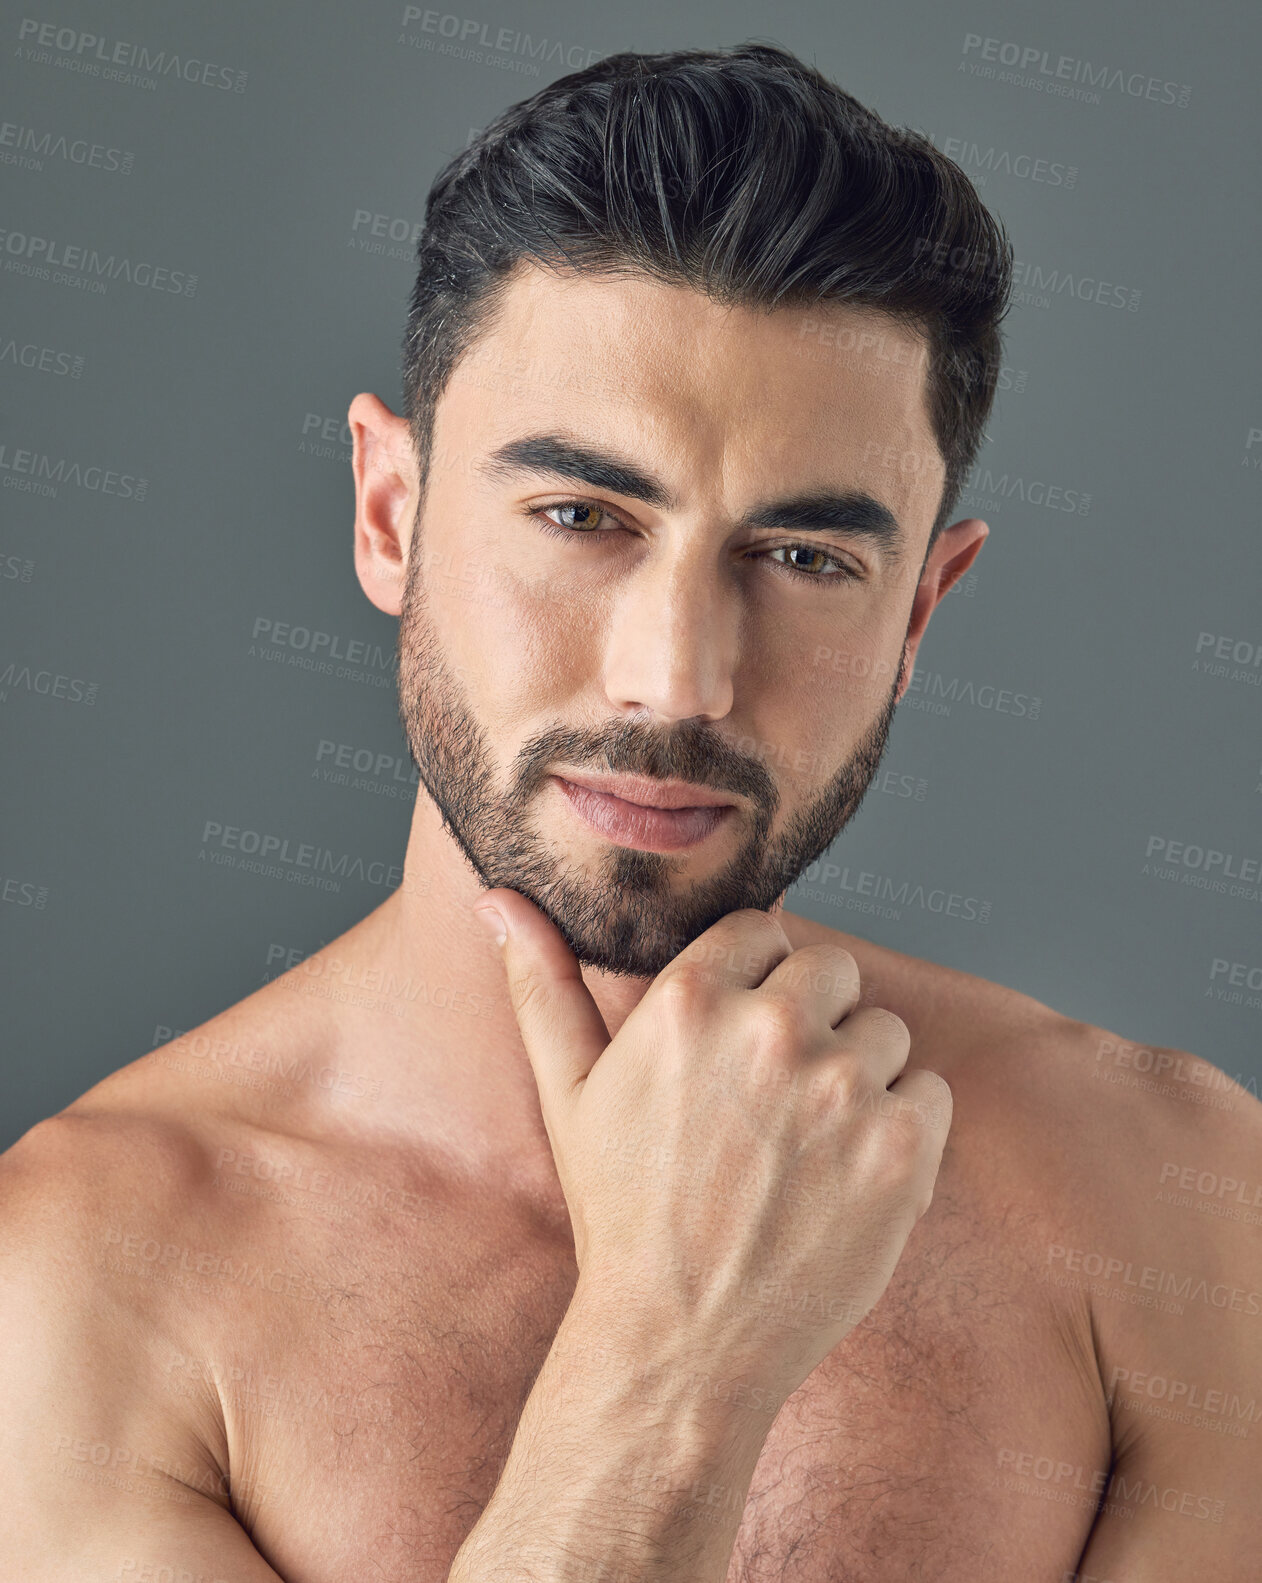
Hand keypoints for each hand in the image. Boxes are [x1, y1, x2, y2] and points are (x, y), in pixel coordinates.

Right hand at [473, 896, 951, 1398]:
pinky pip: (929, 1091)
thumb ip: (541, 983)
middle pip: (834, 971)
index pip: (765, 930)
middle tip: (775, 1097)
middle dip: (813, 1018)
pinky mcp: (902, 1146)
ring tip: (805, 1144)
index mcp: (690, 999)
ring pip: (885, 1032)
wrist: (683, 1342)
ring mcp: (843, 1087)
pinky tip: (848, 1173)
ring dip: (859, 1075)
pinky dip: (903, 1127)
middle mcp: (772, 1029)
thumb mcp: (567, 1093)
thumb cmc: (621, 1212)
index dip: (757, 981)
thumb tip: (498, 898)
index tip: (743, 1035)